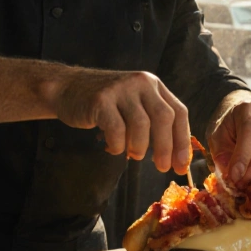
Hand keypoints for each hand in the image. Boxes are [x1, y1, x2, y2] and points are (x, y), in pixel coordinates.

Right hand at [53, 69, 190, 173]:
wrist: (67, 88)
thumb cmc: (104, 105)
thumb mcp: (134, 105)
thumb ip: (153, 123)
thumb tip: (175, 158)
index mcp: (154, 85)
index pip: (179, 112)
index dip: (183, 141)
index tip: (182, 165)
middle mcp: (141, 82)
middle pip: (164, 118)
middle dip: (166, 148)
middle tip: (162, 168)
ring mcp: (121, 89)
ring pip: (141, 125)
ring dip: (139, 147)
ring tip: (133, 154)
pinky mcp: (101, 99)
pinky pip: (117, 130)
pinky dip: (118, 145)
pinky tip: (112, 147)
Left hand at [207, 95, 250, 187]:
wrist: (238, 117)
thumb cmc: (227, 127)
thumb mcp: (216, 137)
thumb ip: (221, 154)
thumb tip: (230, 176)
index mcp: (247, 108)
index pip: (249, 130)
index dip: (243, 154)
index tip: (235, 175)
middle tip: (243, 182)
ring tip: (248, 183)